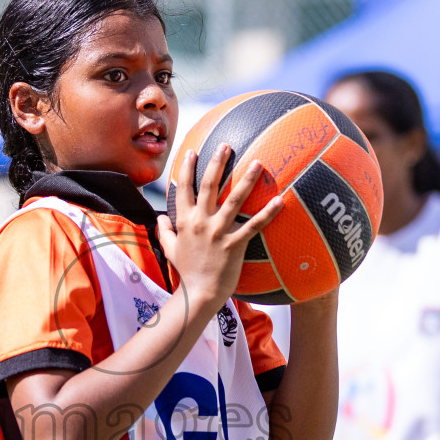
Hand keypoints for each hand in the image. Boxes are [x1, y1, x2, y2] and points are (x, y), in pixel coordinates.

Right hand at [157, 145, 282, 313]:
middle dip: (217, 163)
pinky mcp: (234, 245)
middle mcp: (201, 222)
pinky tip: (279, 199)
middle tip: (226, 145)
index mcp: (184, 221)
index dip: (187, 168)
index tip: (192, 151)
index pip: (184, 188)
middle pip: (209, 186)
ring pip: (234, 200)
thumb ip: (165, 231)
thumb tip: (160, 218)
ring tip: (257, 162)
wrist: (198, 294)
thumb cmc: (186, 272)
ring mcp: (218, 232)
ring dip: (246, 180)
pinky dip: (267, 212)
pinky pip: (253, 225)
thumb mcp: (170, 250)